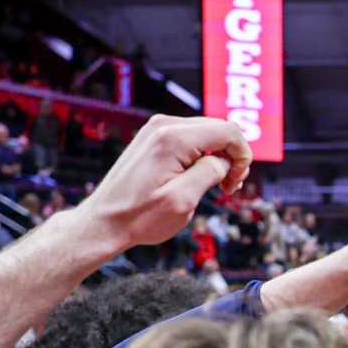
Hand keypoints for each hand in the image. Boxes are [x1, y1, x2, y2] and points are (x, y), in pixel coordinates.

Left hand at [76, 116, 250, 251]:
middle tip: (228, 188)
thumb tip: (226, 160)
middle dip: (232, 156)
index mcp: (173, 138)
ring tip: (215, 185)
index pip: (228, 132)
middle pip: (219, 129)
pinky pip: (189, 138)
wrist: (104, 222)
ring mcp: (156, 129)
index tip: (235, 184)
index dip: (243, 157)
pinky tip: (197, 178)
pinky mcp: (152, 138)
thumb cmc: (140, 216)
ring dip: (218, 156)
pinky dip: (201, 155)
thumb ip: (211, 172)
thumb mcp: (184, 199)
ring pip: (206, 133)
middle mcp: (164, 126)